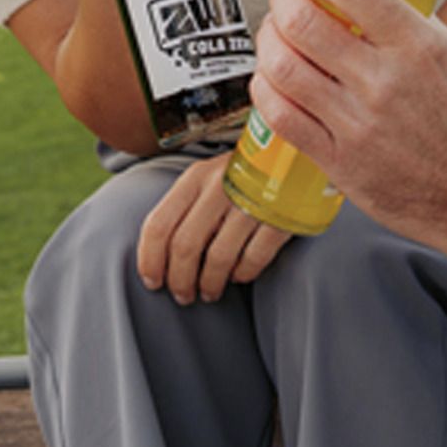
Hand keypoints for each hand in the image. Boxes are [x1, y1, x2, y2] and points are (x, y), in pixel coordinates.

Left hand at [136, 154, 291, 302]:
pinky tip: (239, 277)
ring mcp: (251, 201)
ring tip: (209, 293)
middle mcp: (219, 187)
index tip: (152, 282)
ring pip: (218, 258)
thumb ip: (184, 206)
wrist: (297, 150)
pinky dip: (243, 274)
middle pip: (185, 246)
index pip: (158, 225)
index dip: (150, 260)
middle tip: (183, 296)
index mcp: (195, 177)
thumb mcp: (208, 177)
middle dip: (179, 280)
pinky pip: (254, 258)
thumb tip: (158, 254)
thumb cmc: (242, 173)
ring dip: (209, 284)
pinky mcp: (280, 216)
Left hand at [252, 0, 446, 261]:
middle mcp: (384, 81)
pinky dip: (266, 89)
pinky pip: (281, 116)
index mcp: (418, 46)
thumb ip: (409, 25)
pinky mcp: (340, 162)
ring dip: (268, 41)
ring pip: (281, 66)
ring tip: (275, 37)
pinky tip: (273, 81)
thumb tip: (363, 2)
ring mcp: (358, 124)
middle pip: (301, 20)